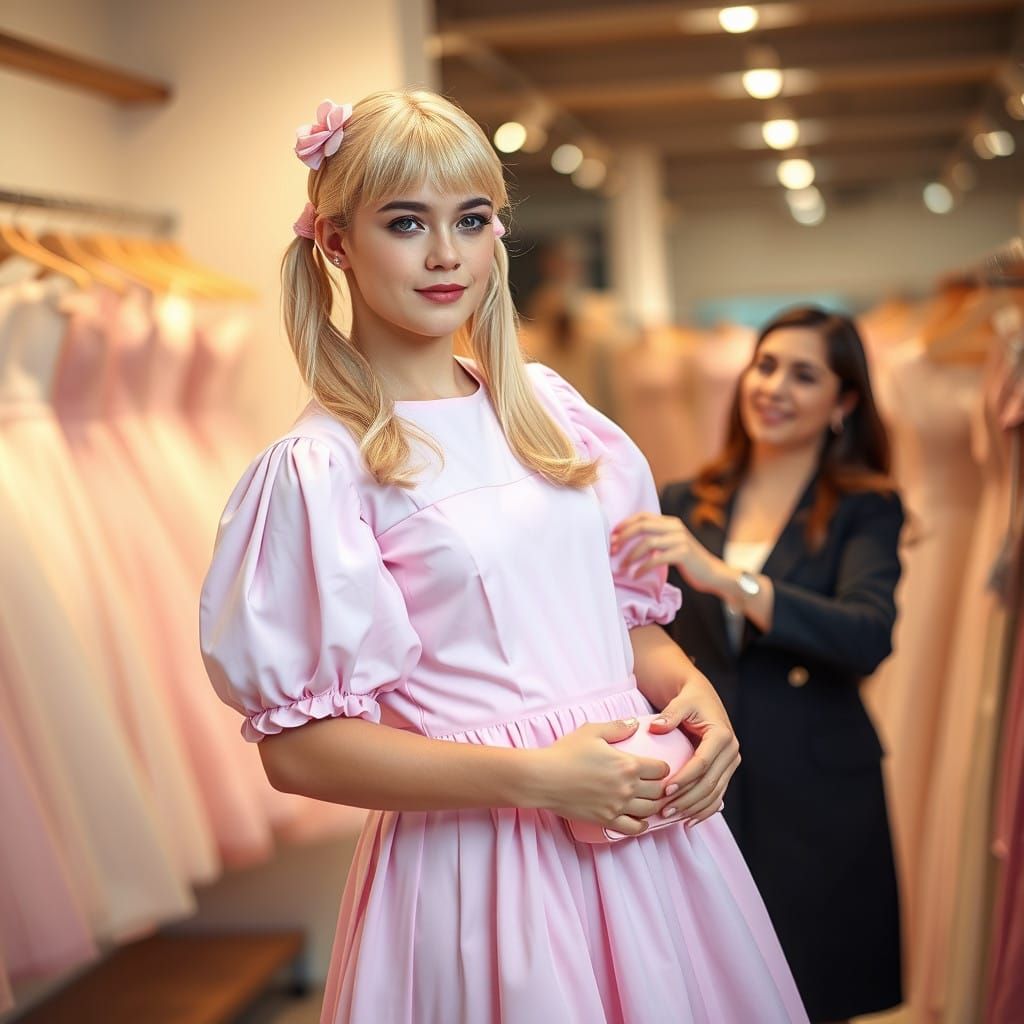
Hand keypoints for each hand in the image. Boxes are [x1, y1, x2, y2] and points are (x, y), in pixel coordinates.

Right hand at [532, 718, 671, 835]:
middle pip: (659, 791)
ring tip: (648, 800)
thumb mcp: (591, 731)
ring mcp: (618, 806)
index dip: (663, 768)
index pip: (661, 769)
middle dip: (660, 787)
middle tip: (655, 784)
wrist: (544, 778)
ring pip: (650, 810)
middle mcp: (627, 787)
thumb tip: (635, 723)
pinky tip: (640, 819)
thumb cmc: (566, 752)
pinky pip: (633, 829)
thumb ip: (617, 727)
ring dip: (653, 805)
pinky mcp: (607, 820)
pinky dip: (641, 825)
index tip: (658, 767)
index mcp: (628, 764)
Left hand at [611, 513, 729, 594]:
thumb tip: (628, 540)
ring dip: (631, 555)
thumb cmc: (688, 561)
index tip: (613, 535)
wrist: (712, 574)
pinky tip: (636, 575)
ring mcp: (679, 539)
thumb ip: (657, 538)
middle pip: (642, 526)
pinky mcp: (682, 554)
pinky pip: (656, 559)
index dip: (625, 524)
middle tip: (613, 549)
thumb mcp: (672, 544)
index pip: (643, 516)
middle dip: (624, 537)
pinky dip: (643, 568)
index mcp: (671, 522)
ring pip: (647, 542)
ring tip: (622, 567)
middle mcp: (675, 527)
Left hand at [649, 672, 739, 824]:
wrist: (702, 697)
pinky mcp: (726, 771)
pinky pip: (717, 795)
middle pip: (709, 783)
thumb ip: (670, 714)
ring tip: (671, 815)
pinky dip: (704, 810)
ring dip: (693, 808)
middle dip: (687, 799)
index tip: (666, 789)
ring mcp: (730, 763)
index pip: (702, 763)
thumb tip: (656, 727)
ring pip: (714, 793)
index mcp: (722, 736)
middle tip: (664, 809)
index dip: (684, 778)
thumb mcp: (681, 701)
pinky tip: (689, 820)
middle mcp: (731, 751)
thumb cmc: (690, 699)